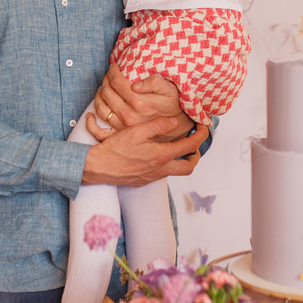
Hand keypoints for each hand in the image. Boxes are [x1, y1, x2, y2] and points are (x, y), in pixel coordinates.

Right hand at [81, 118, 208, 186]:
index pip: (190, 146)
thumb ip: (158, 125)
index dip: (201, 136)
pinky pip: (162, 173)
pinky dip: (167, 163)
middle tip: (195, 144)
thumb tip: (174, 122)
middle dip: (195, 155)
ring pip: (176, 171)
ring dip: (181, 159)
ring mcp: (152, 176)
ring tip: (178, 147)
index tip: (204, 127)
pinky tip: (158, 153)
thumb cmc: (115, 149)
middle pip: (188, 167)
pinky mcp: (144, 180)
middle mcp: (160, 169)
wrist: (99, 168)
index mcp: (162, 156)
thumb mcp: (137, 131)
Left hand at [92, 64, 194, 141]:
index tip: (114, 67)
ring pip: (101, 108)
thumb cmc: (174, 106)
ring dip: (98, 95)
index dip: (113, 72)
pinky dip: (91, 123)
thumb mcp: (169, 90)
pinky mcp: (120, 136)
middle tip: (108, 75)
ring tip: (103, 88)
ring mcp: (123, 127)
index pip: (117, 82)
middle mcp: (129, 115)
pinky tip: (90, 115)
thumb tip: (134, 84)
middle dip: (105, 80)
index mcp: (139, 103)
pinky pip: (100, 131)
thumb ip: (153, 83)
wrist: (178, 129)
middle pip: (107, 93)